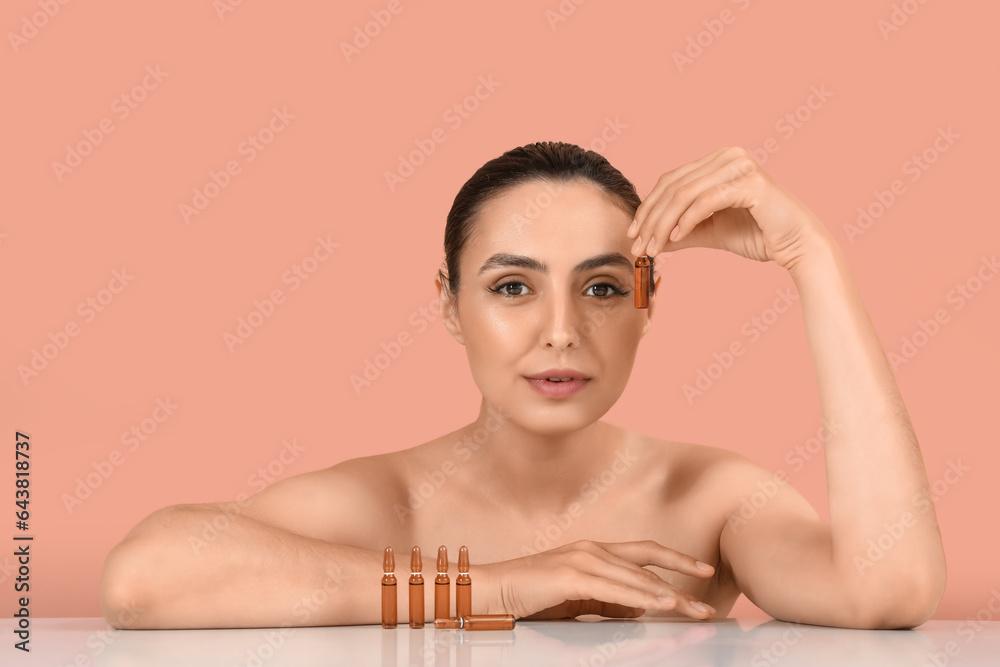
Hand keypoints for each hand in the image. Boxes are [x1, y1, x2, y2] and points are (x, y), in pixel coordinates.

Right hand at [475, 539, 717, 620]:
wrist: (489, 591)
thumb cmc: (530, 597)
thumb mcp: (576, 599)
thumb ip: (607, 600)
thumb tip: (639, 608)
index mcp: (594, 552)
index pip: (644, 553)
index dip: (675, 560)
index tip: (703, 570)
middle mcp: (592, 550)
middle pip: (647, 565)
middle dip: (681, 582)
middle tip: (708, 601)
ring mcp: (581, 560)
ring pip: (634, 578)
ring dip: (667, 595)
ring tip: (693, 609)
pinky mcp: (570, 575)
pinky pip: (613, 589)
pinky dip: (640, 597)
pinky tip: (660, 605)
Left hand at [627, 146, 831, 271]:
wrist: (798, 245)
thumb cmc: (758, 235)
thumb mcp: (710, 231)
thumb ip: (681, 230)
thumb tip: (648, 238)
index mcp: (718, 161)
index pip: (671, 181)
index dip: (648, 207)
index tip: (633, 233)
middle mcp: (728, 156)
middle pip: (673, 186)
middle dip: (651, 219)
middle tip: (638, 245)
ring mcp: (740, 166)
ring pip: (685, 194)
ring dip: (663, 224)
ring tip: (653, 248)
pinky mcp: (751, 183)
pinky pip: (706, 201)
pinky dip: (687, 221)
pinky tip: (676, 240)